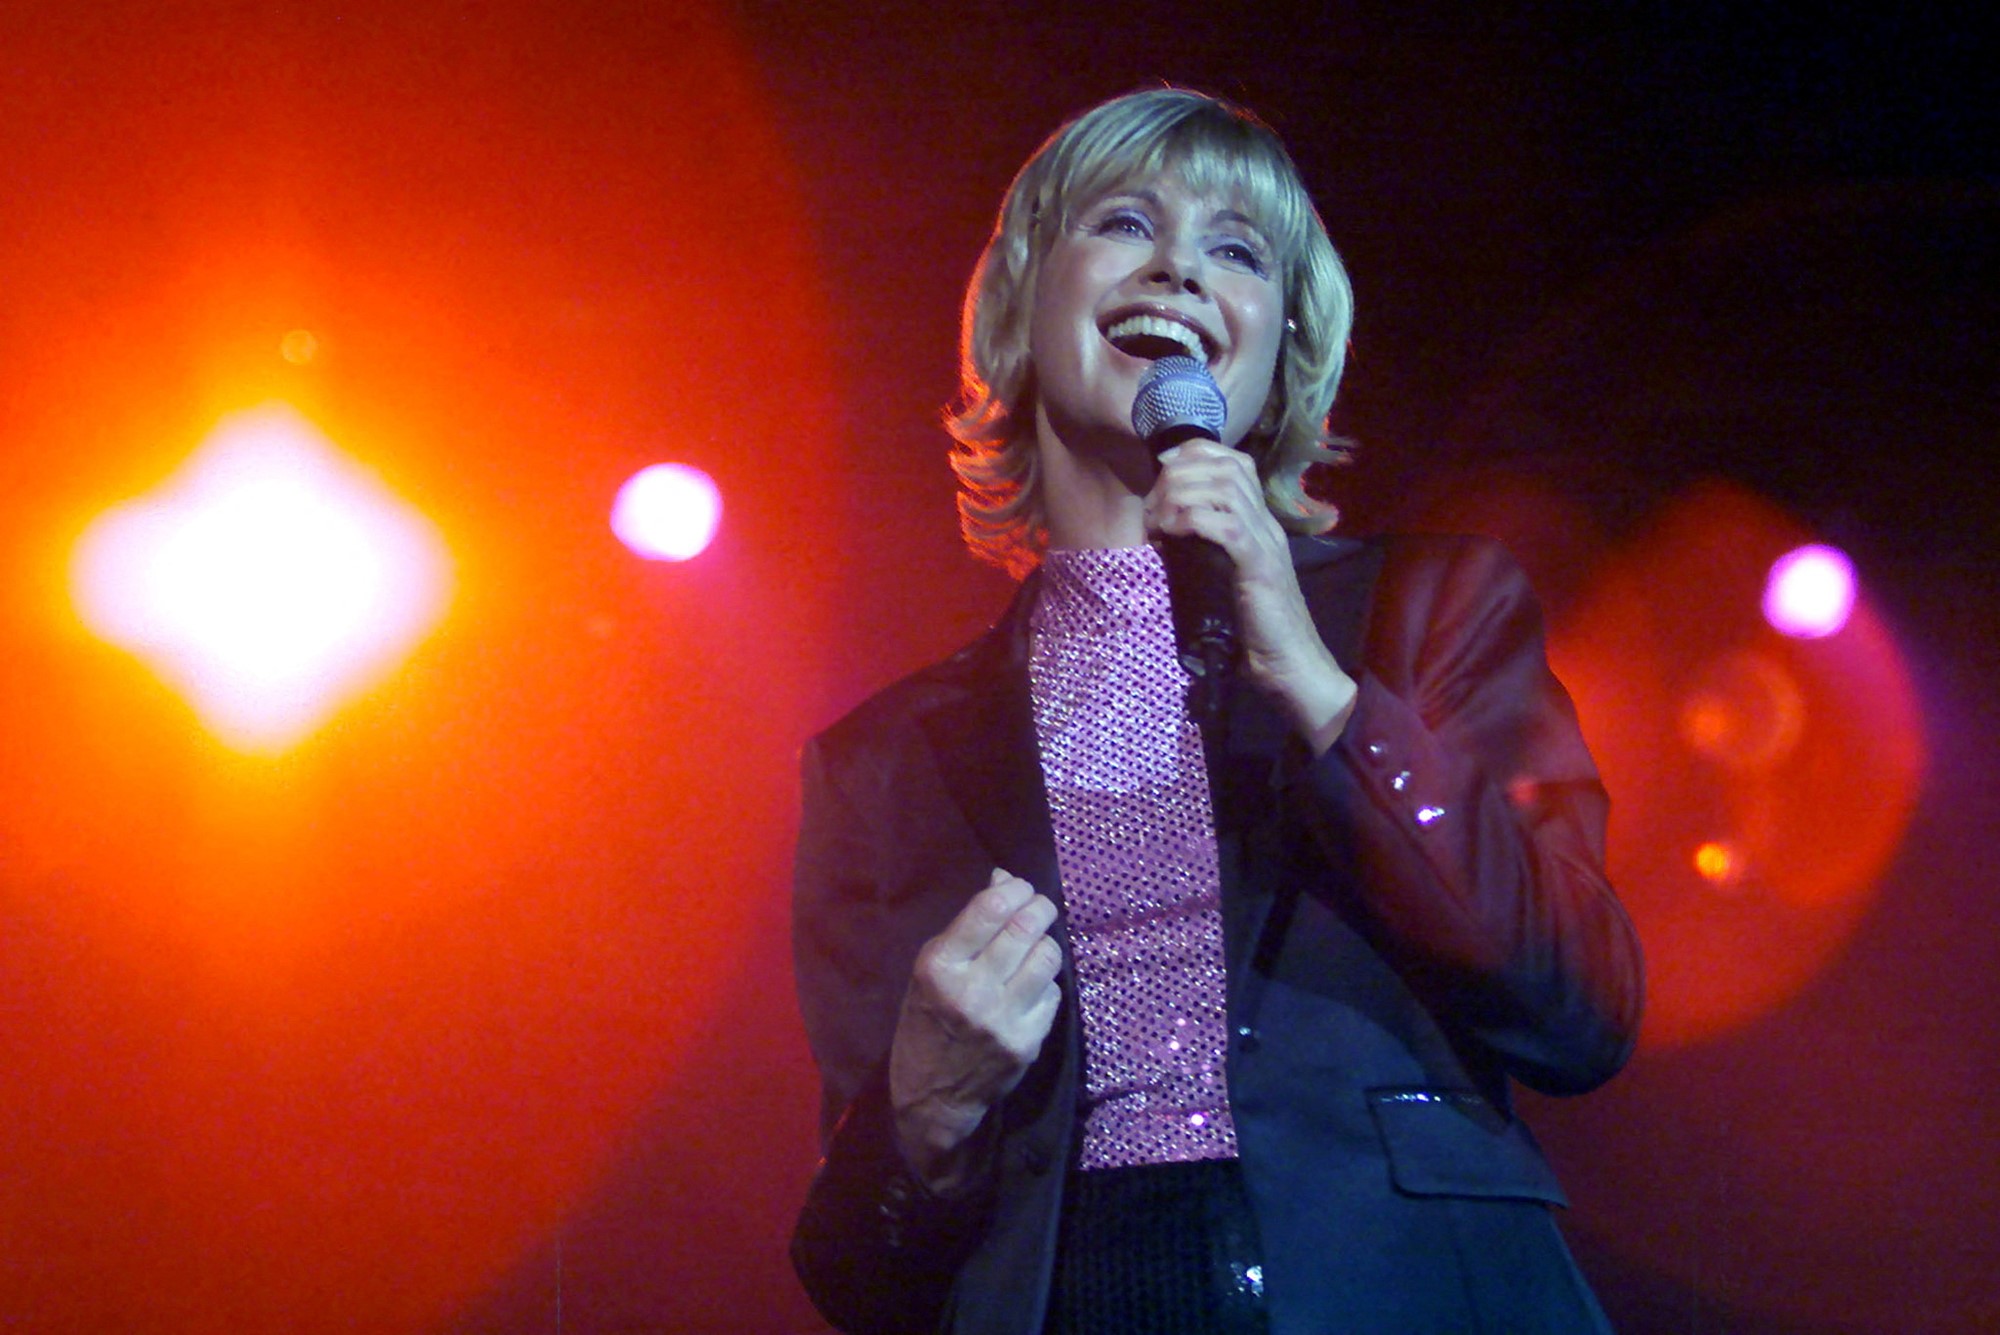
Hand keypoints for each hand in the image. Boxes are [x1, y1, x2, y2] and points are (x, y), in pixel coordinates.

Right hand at [888, 869, 1062, 1191]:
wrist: (931, 1098)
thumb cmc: (926, 1024)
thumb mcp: (930, 971)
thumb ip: (967, 928)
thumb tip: (1004, 879)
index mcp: (939, 966)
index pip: (989, 909)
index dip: (1014, 888)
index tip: (1020, 887)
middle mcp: (971, 990)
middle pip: (1025, 927)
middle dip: (1039, 907)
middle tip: (1039, 906)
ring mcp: (1002, 1018)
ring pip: (1048, 956)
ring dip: (1046, 944)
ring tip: (1035, 946)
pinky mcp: (1026, 1042)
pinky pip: (1053, 994)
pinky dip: (1045, 984)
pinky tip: (1030, 988)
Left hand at [1145, 439, 1357, 749]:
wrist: (1292, 664)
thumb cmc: (1257, 629)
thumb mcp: (1227, 577)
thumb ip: (1208, 549)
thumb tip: (1168, 533)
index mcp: (1262, 523)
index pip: (1236, 461)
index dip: (1196, 452)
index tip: (1162, 466)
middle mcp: (1267, 524)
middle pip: (1226, 466)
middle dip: (1180, 475)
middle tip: (1153, 505)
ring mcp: (1265, 542)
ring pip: (1224, 488)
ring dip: (1180, 496)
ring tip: (1158, 522)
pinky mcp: (1258, 565)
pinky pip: (1224, 525)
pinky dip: (1191, 520)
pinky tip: (1171, 536)